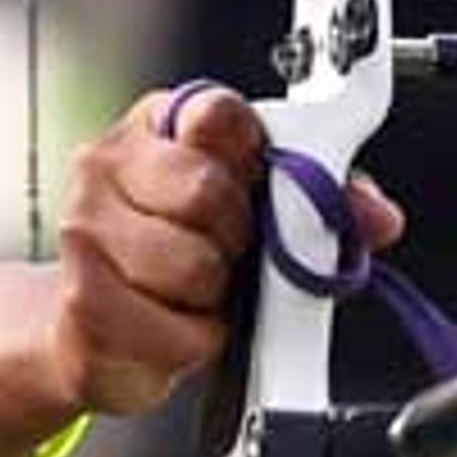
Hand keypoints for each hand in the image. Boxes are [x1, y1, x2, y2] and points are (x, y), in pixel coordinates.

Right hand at [42, 88, 403, 413]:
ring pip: (191, 267)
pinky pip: (177, 333)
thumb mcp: (256, 210)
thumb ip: (323, 199)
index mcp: (159, 125)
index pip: (218, 112)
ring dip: (211, 297)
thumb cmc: (180, 253)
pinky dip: (193, 344)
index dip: (253, 154)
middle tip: (227, 253)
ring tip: (196, 292)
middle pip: (207, 193)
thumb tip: (376, 216)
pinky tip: (173, 327)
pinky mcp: (81, 306)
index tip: (257, 180)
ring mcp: (84, 234)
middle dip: (235, 237)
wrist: (93, 324)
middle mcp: (105, 166)